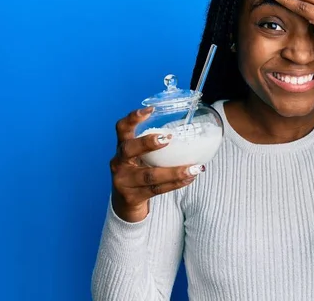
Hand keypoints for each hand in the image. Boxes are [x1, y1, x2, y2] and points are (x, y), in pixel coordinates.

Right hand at [109, 107, 204, 221]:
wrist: (125, 203)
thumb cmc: (139, 172)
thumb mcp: (141, 157)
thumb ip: (155, 146)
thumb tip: (190, 130)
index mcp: (122, 148)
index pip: (122, 129)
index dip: (133, 118)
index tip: (150, 110)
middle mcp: (119, 162)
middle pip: (128, 149)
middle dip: (147, 143)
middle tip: (167, 139)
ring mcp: (124, 181)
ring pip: (149, 176)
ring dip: (174, 172)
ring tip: (194, 168)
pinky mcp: (133, 197)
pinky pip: (157, 190)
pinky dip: (176, 183)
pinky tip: (190, 178)